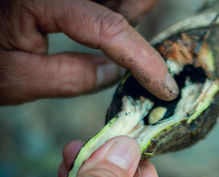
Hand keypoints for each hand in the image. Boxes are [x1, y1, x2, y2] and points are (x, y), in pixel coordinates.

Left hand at [0, 0, 178, 104]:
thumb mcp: (17, 79)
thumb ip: (74, 77)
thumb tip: (117, 74)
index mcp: (42, 1)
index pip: (109, 30)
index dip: (143, 61)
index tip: (164, 87)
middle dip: (138, 20)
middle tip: (138, 58)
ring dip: (128, 16)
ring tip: (120, 50)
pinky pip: (101, 2)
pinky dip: (113, 16)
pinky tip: (104, 38)